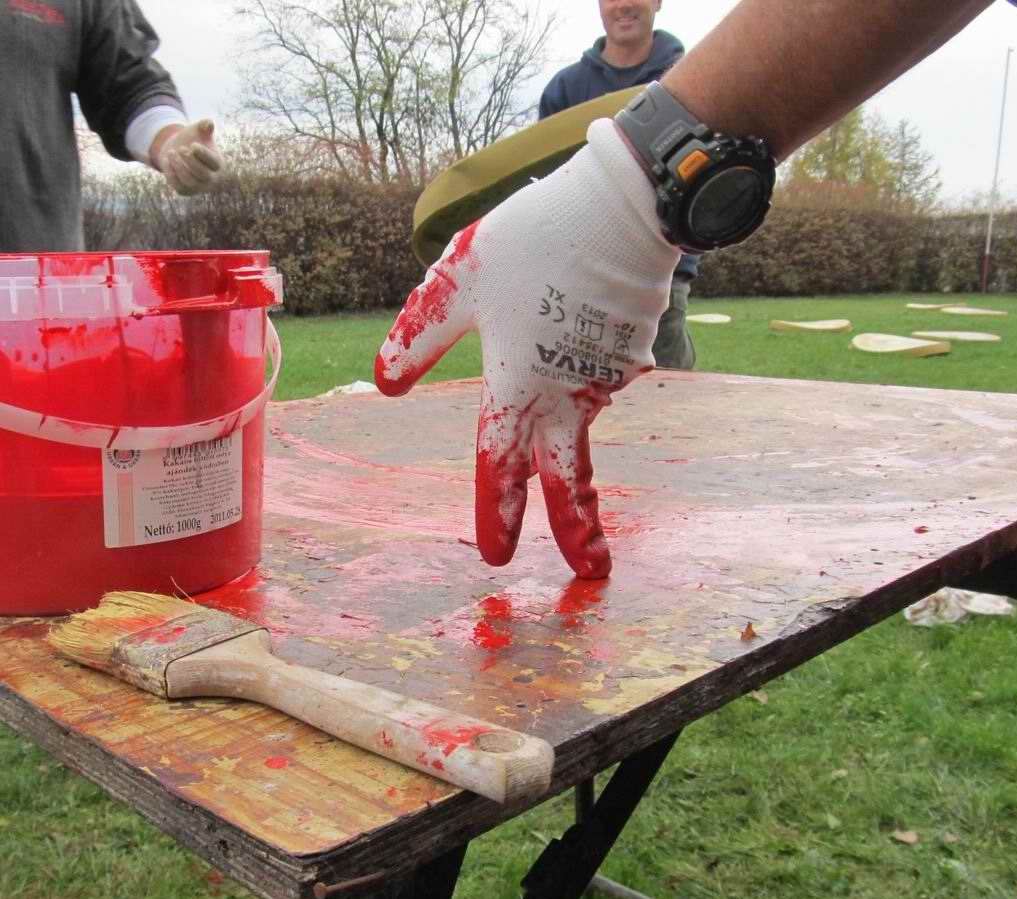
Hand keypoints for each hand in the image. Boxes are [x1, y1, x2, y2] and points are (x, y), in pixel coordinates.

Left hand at [156, 118, 222, 195]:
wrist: (178, 151)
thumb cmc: (192, 139)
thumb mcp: (198, 130)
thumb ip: (204, 125)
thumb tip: (209, 123)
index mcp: (218, 164)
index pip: (214, 163)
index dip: (204, 155)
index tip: (192, 145)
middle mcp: (212, 179)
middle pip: (203, 174)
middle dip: (190, 162)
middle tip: (180, 149)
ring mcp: (199, 187)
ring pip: (189, 181)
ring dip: (178, 166)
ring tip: (170, 152)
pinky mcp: (185, 191)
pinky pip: (178, 185)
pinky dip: (171, 173)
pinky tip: (166, 160)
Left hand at [375, 118, 679, 578]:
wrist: (628, 205)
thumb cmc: (535, 239)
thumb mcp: (459, 279)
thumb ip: (420, 335)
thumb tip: (383, 384)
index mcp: (518, 384)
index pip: (499, 464)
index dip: (495, 513)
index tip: (494, 557)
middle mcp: (568, 394)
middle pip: (571, 478)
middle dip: (578, 530)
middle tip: (589, 574)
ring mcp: (607, 376)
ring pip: (579, 412)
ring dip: (568, 416)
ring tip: (553, 333)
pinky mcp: (633, 351)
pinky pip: (597, 370)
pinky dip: (582, 360)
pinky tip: (578, 310)